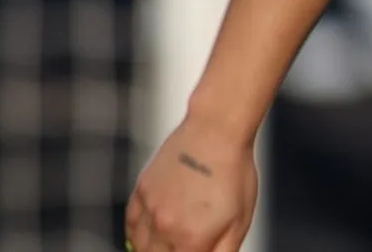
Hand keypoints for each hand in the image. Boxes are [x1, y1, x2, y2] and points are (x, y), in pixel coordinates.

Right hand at [125, 117, 256, 251]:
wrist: (215, 131)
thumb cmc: (234, 172)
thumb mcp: (240, 219)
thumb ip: (223, 251)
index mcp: (192, 239)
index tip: (196, 248)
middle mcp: (165, 228)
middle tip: (185, 243)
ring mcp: (149, 210)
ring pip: (140, 247)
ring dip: (153, 249)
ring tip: (172, 241)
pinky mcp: (141, 192)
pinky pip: (131, 225)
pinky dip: (138, 233)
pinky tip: (153, 232)